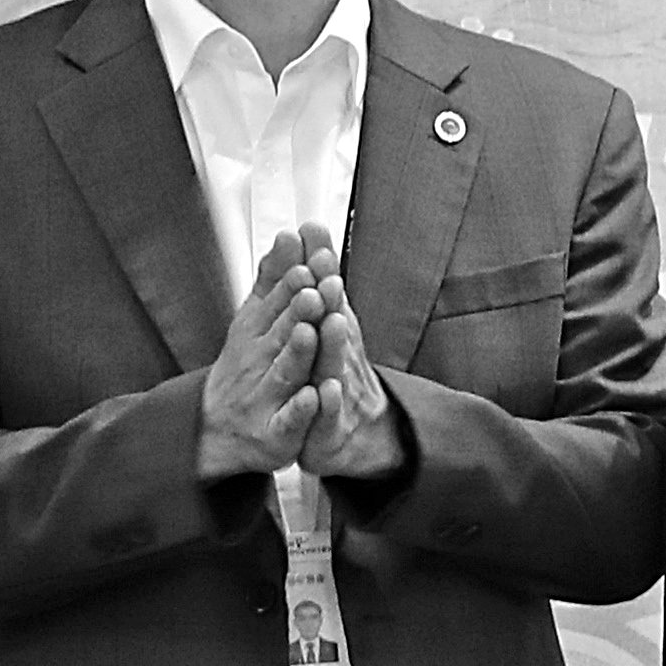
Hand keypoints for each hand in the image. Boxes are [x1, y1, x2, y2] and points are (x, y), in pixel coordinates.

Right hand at [194, 236, 325, 482]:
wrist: (217, 430)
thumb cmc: (246, 368)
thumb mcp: (254, 320)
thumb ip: (274, 280)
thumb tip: (289, 234)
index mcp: (257, 333)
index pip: (277, 304)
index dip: (293, 284)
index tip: (308, 262)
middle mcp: (259, 362)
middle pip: (281, 333)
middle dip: (298, 310)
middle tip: (314, 287)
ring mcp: (267, 397)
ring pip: (285, 372)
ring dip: (298, 351)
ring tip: (311, 330)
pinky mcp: (276, 432)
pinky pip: (290, 421)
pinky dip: (301, 409)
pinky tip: (313, 396)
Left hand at [292, 237, 409, 481]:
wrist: (355, 438)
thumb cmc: (336, 375)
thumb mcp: (329, 323)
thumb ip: (317, 277)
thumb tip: (309, 227)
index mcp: (334, 333)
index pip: (326, 295)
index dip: (319, 265)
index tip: (313, 235)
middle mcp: (341, 358)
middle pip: (336, 325)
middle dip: (331, 299)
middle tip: (325, 273)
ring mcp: (339, 393)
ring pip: (336, 366)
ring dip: (335, 344)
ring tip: (333, 321)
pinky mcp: (331, 429)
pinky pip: (329, 416)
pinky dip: (327, 403)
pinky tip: (322, 389)